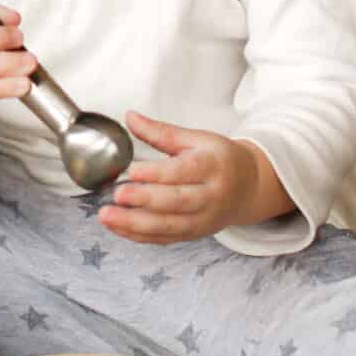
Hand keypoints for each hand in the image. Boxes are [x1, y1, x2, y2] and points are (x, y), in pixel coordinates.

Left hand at [99, 112, 275, 244]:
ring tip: (106, 215)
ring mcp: (203, 219)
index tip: (132, 170)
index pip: (184, 171)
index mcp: (213, 166)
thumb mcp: (196, 139)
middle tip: (117, 194)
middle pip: (177, 202)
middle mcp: (211, 196)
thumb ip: (162, 132)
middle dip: (144, 200)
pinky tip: (117, 227)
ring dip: (135, 223)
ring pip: (169, 226)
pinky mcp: (194, 234)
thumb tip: (130, 117)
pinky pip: (165, 239)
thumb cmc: (219, 159)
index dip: (157, 173)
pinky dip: (139, 236)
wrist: (249, 187)